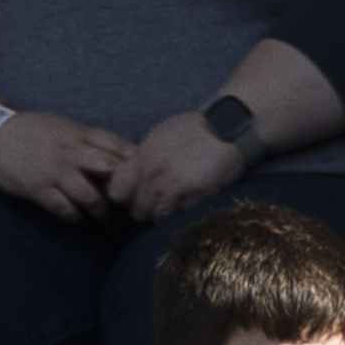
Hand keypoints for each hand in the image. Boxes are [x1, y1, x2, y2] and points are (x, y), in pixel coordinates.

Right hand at [0, 110, 134, 220]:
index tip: (143, 175)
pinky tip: (77, 218)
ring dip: (100, 210)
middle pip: (109, 170)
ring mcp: (54, 172)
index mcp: (77, 133)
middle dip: (122, 188)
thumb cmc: (31, 131)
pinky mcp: (39, 189)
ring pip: (90, 196)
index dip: (133, 161)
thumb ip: (87, 139)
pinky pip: (64, 209)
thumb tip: (116, 154)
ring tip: (102, 216)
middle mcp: (69, 152)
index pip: (115, 145)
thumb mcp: (62, 126)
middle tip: (128, 201)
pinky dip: (74, 216)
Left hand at [109, 111, 248, 225]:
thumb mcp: (160, 137)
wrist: (227, 127)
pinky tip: (188, 201)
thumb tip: (131, 177)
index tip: (132, 195)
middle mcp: (155, 172)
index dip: (124, 197)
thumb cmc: (194, 130)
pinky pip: (180, 215)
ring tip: (172, 203)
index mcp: (143, 156)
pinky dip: (182, 212)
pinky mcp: (196, 194)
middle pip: (137, 210)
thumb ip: (143, 158)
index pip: (117, 191)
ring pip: (157, 217)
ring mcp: (175, 184)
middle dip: (144, 209)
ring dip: (163, 214)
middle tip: (155, 203)